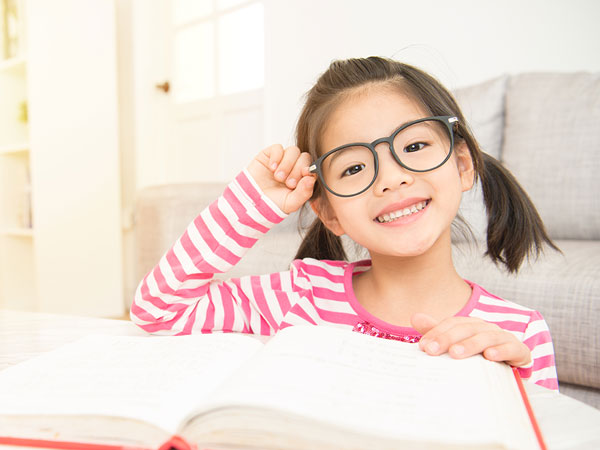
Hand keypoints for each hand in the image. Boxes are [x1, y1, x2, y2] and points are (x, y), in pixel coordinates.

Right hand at [247, 144, 315, 213]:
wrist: (252, 202)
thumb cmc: (272, 203)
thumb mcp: (291, 203)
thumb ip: (304, 192)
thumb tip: (312, 178)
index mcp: (302, 178)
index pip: (312, 167)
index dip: (310, 169)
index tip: (305, 175)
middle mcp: (294, 167)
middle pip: (304, 157)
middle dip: (297, 169)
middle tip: (288, 182)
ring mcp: (282, 160)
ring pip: (293, 151)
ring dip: (287, 164)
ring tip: (278, 177)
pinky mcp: (269, 155)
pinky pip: (278, 148)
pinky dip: (277, 157)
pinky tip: (272, 168)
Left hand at [411, 313, 530, 366]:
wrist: (511, 366)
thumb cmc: (478, 355)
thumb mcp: (457, 344)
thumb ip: (437, 332)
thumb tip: (414, 317)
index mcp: (470, 324)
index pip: (451, 324)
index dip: (436, 332)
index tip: (423, 346)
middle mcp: (485, 327)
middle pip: (466, 329)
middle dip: (447, 338)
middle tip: (432, 350)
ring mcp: (503, 337)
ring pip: (486, 337)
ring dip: (470, 344)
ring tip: (455, 354)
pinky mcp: (518, 350)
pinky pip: (511, 348)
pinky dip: (501, 351)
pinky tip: (490, 356)